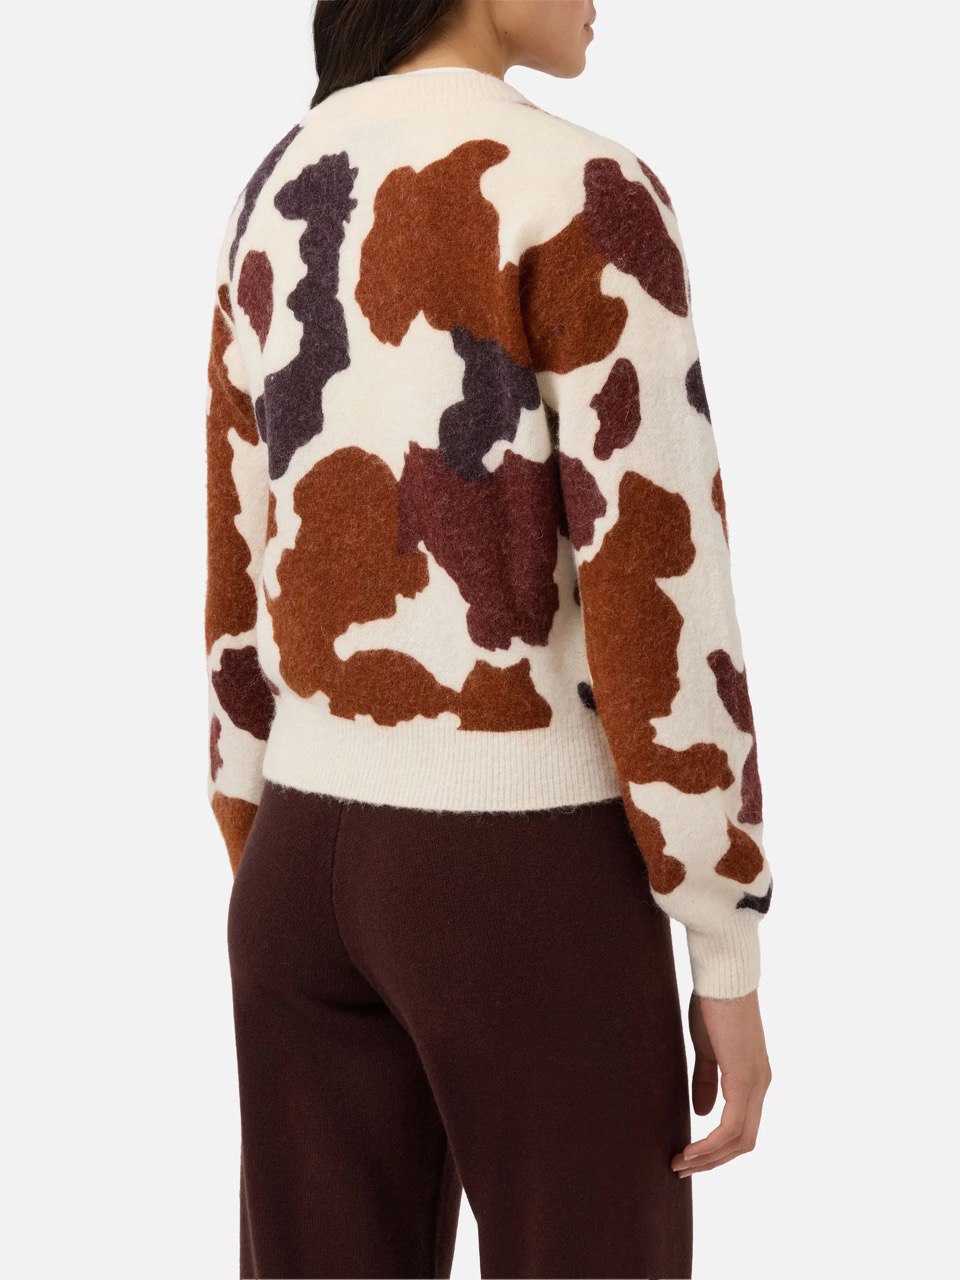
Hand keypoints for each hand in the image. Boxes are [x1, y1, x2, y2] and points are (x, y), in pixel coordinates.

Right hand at [671, 989, 770, 1176]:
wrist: (723, 979)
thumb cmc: (713, 1006)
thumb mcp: (708, 1050)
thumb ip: (707, 1081)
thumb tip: (701, 1113)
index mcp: (753, 1079)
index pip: (741, 1128)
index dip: (716, 1148)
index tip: (688, 1155)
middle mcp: (761, 1086)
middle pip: (743, 1142)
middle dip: (712, 1160)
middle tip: (681, 1168)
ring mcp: (756, 1084)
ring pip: (740, 1139)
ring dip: (709, 1157)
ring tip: (681, 1163)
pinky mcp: (745, 1079)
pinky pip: (733, 1126)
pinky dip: (712, 1143)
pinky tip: (691, 1148)